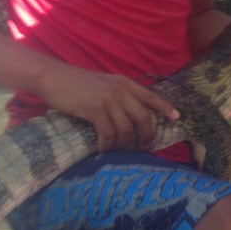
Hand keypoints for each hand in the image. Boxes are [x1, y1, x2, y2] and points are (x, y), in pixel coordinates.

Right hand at [35, 64, 179, 152]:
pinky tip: (104, 151)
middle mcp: (121, 90)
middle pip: (143, 117)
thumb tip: (129, 114)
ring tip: (121, 152)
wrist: (53, 77)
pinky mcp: (95, 110)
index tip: (177, 117)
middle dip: (147, 135)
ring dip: (125, 145)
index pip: (151, 95)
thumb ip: (118, 94)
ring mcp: (109, 100)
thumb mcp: (104, 83)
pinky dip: (107, 145)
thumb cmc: (77, 83)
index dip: (165, 107)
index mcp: (125, 83)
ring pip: (126, 129)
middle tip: (145, 148)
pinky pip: (108, 133)